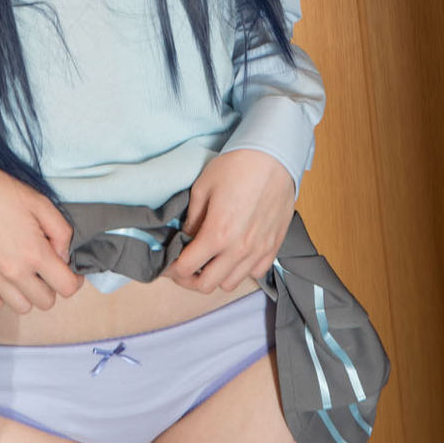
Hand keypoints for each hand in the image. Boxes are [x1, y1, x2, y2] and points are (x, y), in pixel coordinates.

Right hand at [0, 167, 84, 315]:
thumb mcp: (40, 203)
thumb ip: (61, 232)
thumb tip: (63, 256)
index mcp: (35, 253)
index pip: (66, 287)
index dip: (73, 280)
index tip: (69, 272)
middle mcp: (14, 271)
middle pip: (46, 302)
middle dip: (51, 286)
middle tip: (44, 268)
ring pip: (22, 307)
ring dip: (27, 293)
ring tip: (23, 273)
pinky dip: (1, 296)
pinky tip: (3, 278)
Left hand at [160, 149, 294, 293]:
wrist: (274, 157)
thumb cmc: (237, 167)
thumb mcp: (202, 187)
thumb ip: (192, 218)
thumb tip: (188, 236)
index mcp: (217, 234)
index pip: (186, 268)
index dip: (172, 268)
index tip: (169, 263)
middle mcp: (239, 249)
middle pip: (206, 285)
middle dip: (189, 279)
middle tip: (184, 267)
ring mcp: (258, 251)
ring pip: (230, 283)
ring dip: (215, 276)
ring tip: (209, 261)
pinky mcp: (273, 247)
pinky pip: (255, 273)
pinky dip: (241, 270)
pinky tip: (234, 254)